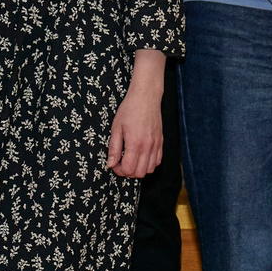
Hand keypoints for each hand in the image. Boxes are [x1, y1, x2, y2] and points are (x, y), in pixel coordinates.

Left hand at [107, 57, 165, 178]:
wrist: (146, 97)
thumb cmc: (129, 109)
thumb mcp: (116, 128)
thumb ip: (114, 148)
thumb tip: (110, 164)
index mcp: (135, 143)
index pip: (129, 169)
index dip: (119, 171)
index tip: (114, 164)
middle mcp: (148, 146)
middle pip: (140, 173)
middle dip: (128, 172)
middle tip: (121, 163)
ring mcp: (156, 145)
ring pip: (150, 169)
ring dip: (140, 169)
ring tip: (131, 160)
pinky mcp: (161, 141)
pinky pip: (158, 161)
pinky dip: (149, 163)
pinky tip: (141, 156)